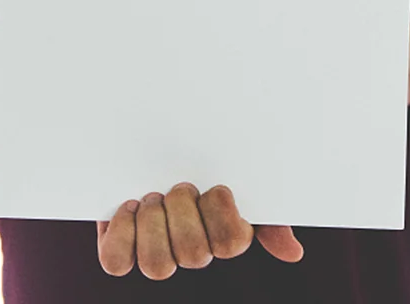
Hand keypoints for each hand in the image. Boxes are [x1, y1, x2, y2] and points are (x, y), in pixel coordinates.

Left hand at [96, 182, 302, 279]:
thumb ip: (267, 213)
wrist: (151, 143)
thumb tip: (292, 252)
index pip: (231, 242)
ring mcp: (156, 250)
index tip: (216, 186)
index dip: (222, 214)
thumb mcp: (239, 176)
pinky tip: (129, 207)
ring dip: (155, 224)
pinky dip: (122, 234)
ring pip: (158, 266)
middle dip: (184, 211)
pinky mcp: (121, 247)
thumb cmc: (202, 162)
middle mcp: (190, 248)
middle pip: (195, 254)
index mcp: (222, 232)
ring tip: (153, 196)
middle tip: (179, 185)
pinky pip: (118, 261)